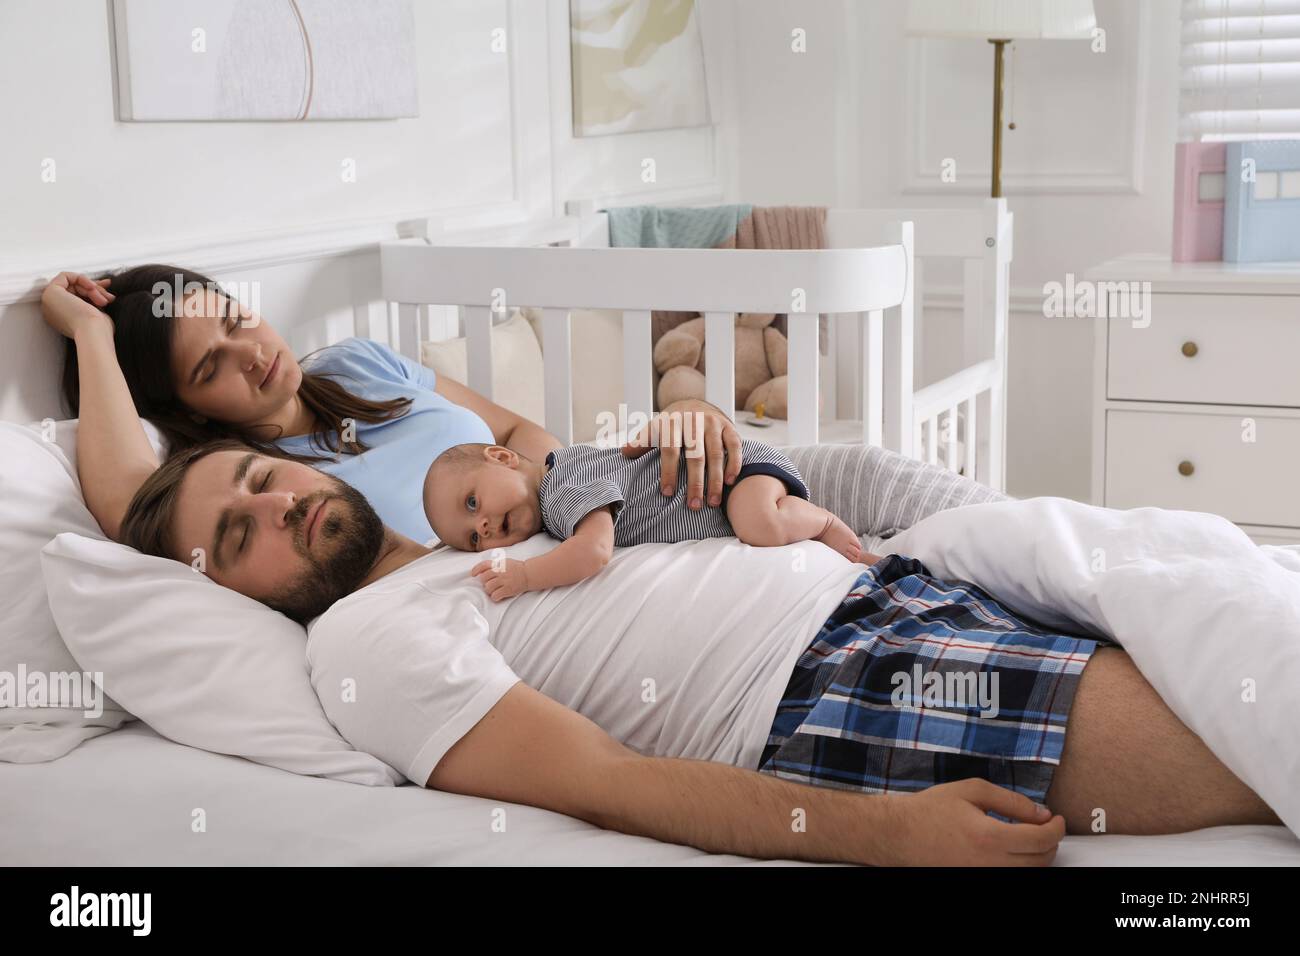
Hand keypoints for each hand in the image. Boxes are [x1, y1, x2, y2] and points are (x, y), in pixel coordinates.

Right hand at [41, 272, 114, 339]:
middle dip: (95, 290)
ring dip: (92, 288)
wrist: (93, 334)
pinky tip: (92, 287)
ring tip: (105, 299)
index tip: (108, 293)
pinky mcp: (50, 292)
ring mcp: (49, 302)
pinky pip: (65, 276)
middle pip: (74, 290)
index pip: (76, 297)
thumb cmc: (99, 329)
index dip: (92, 292)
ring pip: (72, 284)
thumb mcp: (98, 310)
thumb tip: (104, 282)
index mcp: (62, 318)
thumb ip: (95, 298)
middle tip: (109, 297)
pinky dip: (81, 278)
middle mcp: (52, 311)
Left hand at [470, 557, 528, 601]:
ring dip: (489, 590)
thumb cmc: (516, 568)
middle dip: (485, 582)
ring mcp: (503, 580)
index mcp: (498, 564)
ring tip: (494, 590)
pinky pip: (495, 596)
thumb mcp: (504, 562)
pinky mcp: (507, 589)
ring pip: (487, 588)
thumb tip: (481, 571)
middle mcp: (500, 571)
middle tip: (490, 583)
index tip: (473, 574)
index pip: (483, 565)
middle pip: (483, 579)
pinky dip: (495, 597)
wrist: (528, 574)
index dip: (475, 570)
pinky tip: (498, 595)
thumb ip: (493, 564)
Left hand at [621, 398, 740, 509]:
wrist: (694, 403)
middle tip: (694, 506)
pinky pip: (734, 446)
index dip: (668, 472)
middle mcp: (694, 421)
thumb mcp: (654, 429)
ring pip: (716, 454)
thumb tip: (625, 453)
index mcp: (672, 422)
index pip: (670, 449)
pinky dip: (734, 464)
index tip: (667, 493)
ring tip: (713, 502)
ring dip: (715, 480)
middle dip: (696, 483)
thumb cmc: (671, 425)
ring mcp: (713, 423)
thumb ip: (642, 442)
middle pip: (696, 456)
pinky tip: (730, 482)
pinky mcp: (728, 426)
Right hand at [876, 778, 1064, 865]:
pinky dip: (1021, 865)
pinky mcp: (977, 880)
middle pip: (1040, 861)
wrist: (901, 833)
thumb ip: (1011, 800)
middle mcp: (989, 863)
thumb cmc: (931, 810)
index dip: (1056, 828)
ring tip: (1033, 838)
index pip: (1040, 839)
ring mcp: (983, 876)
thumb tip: (1040, 813)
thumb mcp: (972, 791)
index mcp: (989, 836)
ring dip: (1039, 857)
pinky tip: (1015, 851)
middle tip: (1047, 826)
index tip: (1057, 819)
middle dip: (1051, 842)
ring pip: (1029, 873)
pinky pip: (1011, 876)